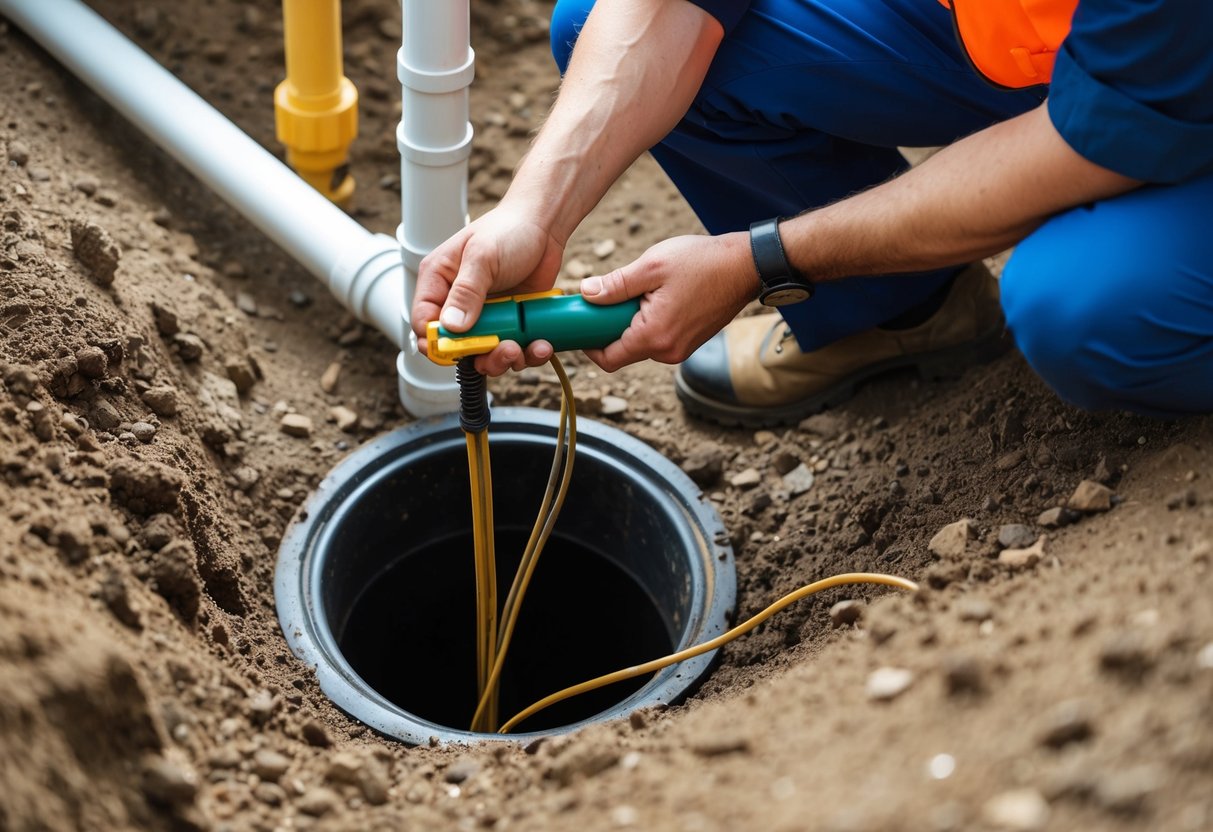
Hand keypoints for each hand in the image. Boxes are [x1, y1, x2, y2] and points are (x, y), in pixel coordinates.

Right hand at [411, 205, 564, 374]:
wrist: (544, 226)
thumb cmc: (508, 230)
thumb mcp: (483, 257)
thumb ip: (466, 292)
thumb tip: (451, 327)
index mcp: (439, 282)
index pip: (423, 322)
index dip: (436, 342)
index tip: (457, 351)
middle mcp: (457, 303)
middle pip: (455, 346)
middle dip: (479, 355)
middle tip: (504, 349)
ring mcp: (485, 315)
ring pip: (485, 354)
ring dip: (504, 359)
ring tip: (523, 349)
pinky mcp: (510, 323)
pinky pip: (513, 349)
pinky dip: (528, 353)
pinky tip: (541, 344)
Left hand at [580, 231, 758, 371]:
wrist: (746, 266)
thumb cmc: (702, 262)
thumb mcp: (651, 267)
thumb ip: (616, 284)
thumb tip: (586, 293)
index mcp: (654, 336)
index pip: (608, 359)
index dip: (588, 345)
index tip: (580, 325)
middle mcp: (667, 351)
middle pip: (623, 352)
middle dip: (610, 328)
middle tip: (609, 297)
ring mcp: (680, 349)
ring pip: (640, 344)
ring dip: (631, 323)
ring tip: (641, 291)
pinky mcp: (689, 342)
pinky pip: (657, 338)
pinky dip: (648, 323)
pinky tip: (657, 297)